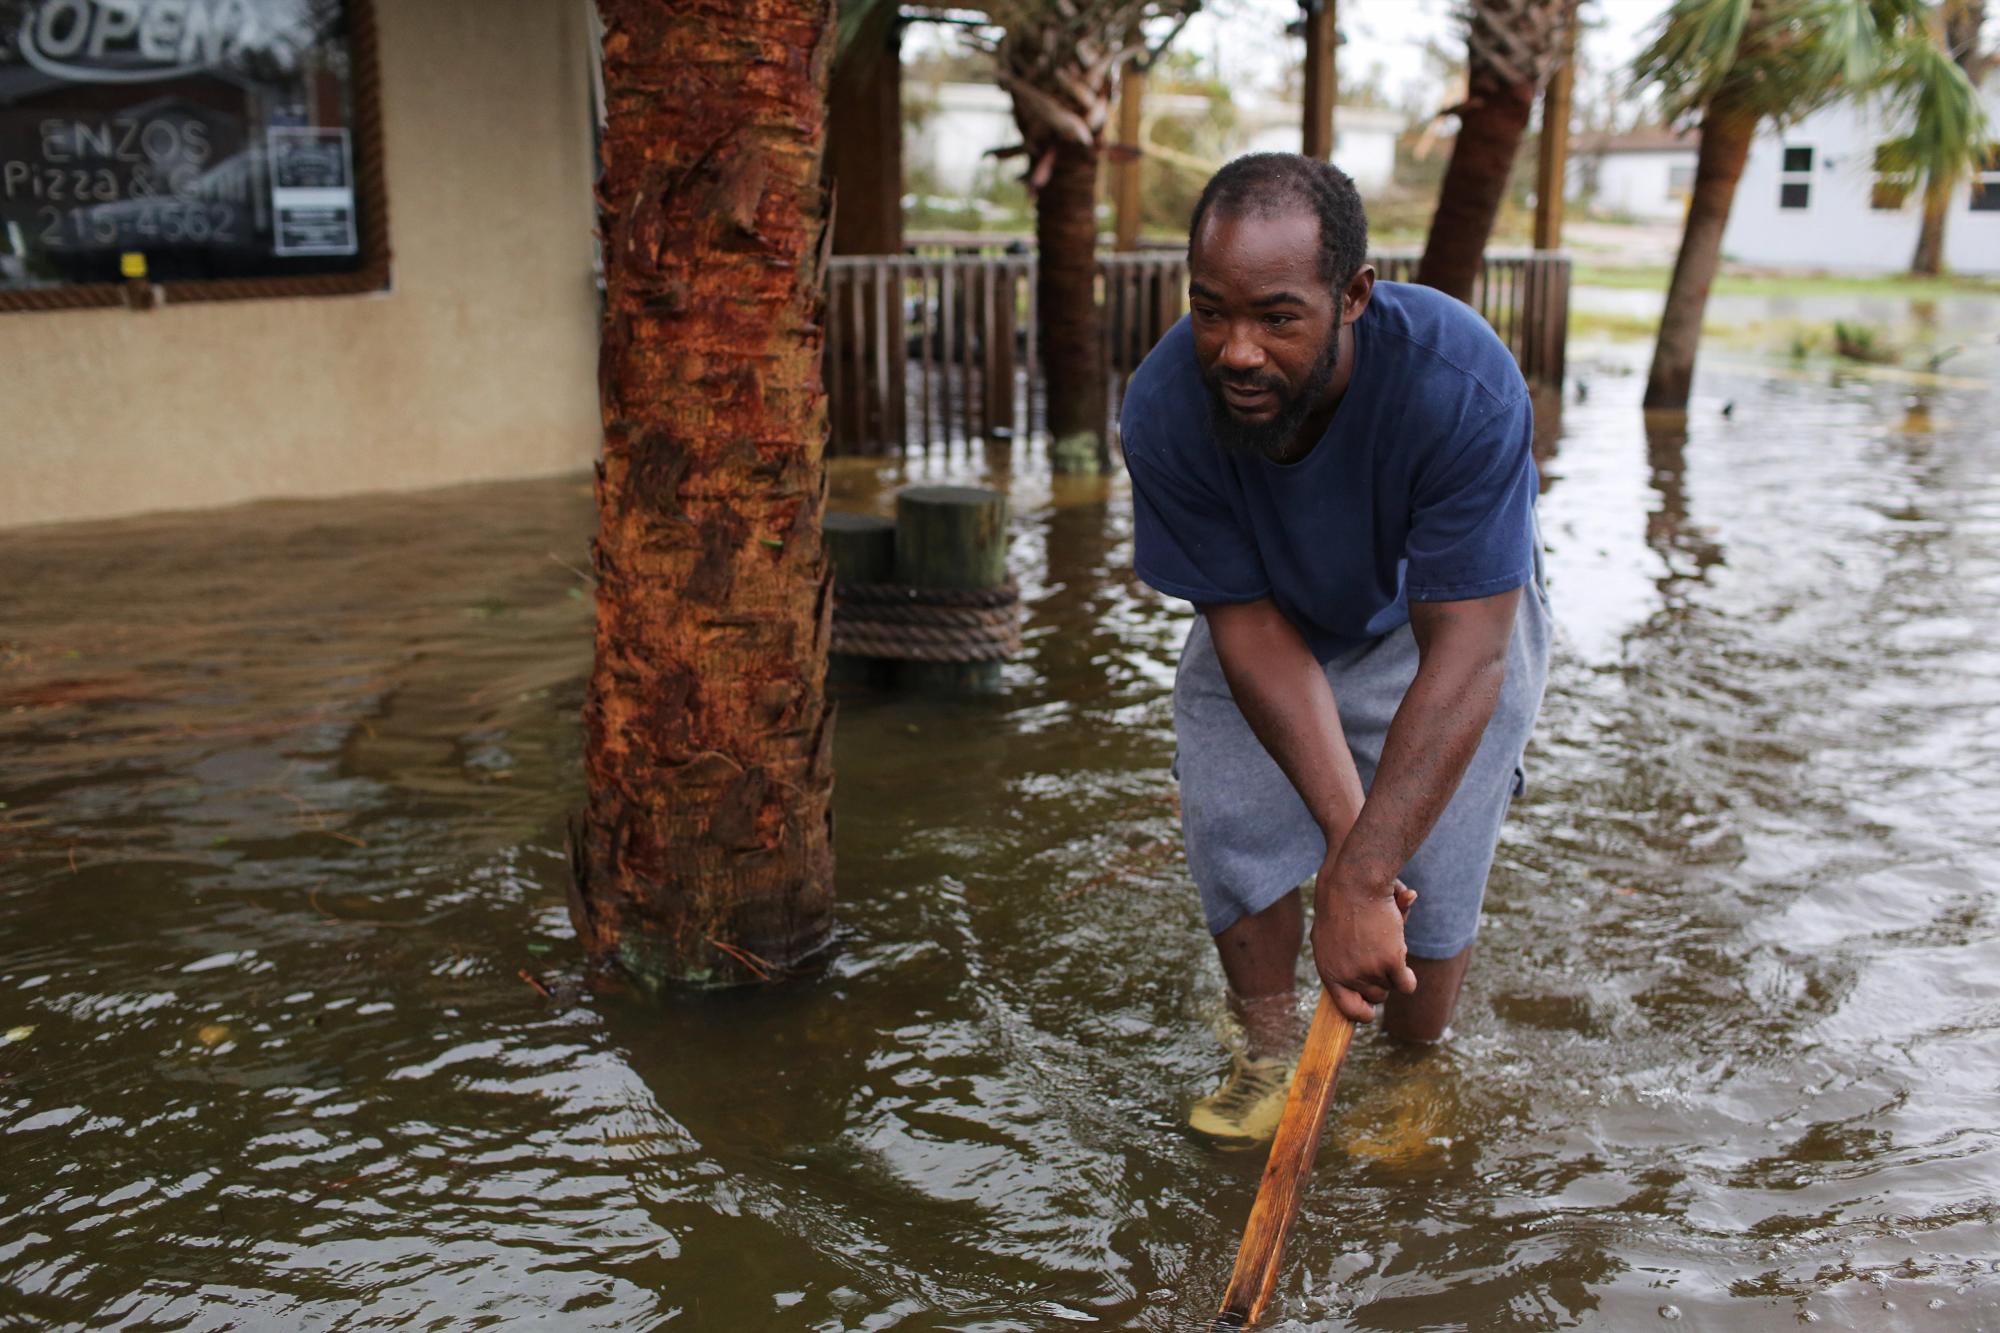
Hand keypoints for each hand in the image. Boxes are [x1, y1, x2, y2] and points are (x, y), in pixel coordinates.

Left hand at [1310, 867, 1417, 1023]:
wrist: (1353, 884)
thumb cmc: (1340, 905)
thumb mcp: (1328, 937)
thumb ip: (1341, 962)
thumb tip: (1359, 993)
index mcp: (1328, 971)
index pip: (1346, 1008)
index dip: (1361, 1012)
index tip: (1370, 1011)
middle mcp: (1348, 976)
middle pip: (1375, 996)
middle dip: (1381, 982)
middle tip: (1379, 959)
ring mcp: (1369, 971)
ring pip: (1391, 987)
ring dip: (1393, 972)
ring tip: (1384, 947)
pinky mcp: (1390, 962)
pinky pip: (1406, 984)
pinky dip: (1408, 979)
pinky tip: (1405, 968)